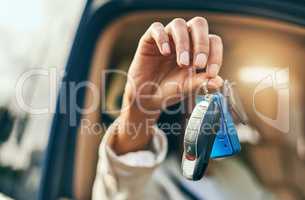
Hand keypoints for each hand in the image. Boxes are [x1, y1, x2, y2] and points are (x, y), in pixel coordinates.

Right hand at [113, 17, 223, 153]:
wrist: (147, 98)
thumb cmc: (169, 90)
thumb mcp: (187, 88)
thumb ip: (202, 83)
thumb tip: (218, 81)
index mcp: (197, 49)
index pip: (213, 41)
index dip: (215, 55)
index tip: (211, 73)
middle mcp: (184, 39)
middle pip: (199, 24)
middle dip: (201, 43)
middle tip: (199, 64)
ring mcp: (167, 38)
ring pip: (179, 24)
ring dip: (183, 43)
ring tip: (182, 63)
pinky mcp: (149, 40)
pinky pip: (156, 28)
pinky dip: (162, 38)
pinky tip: (165, 53)